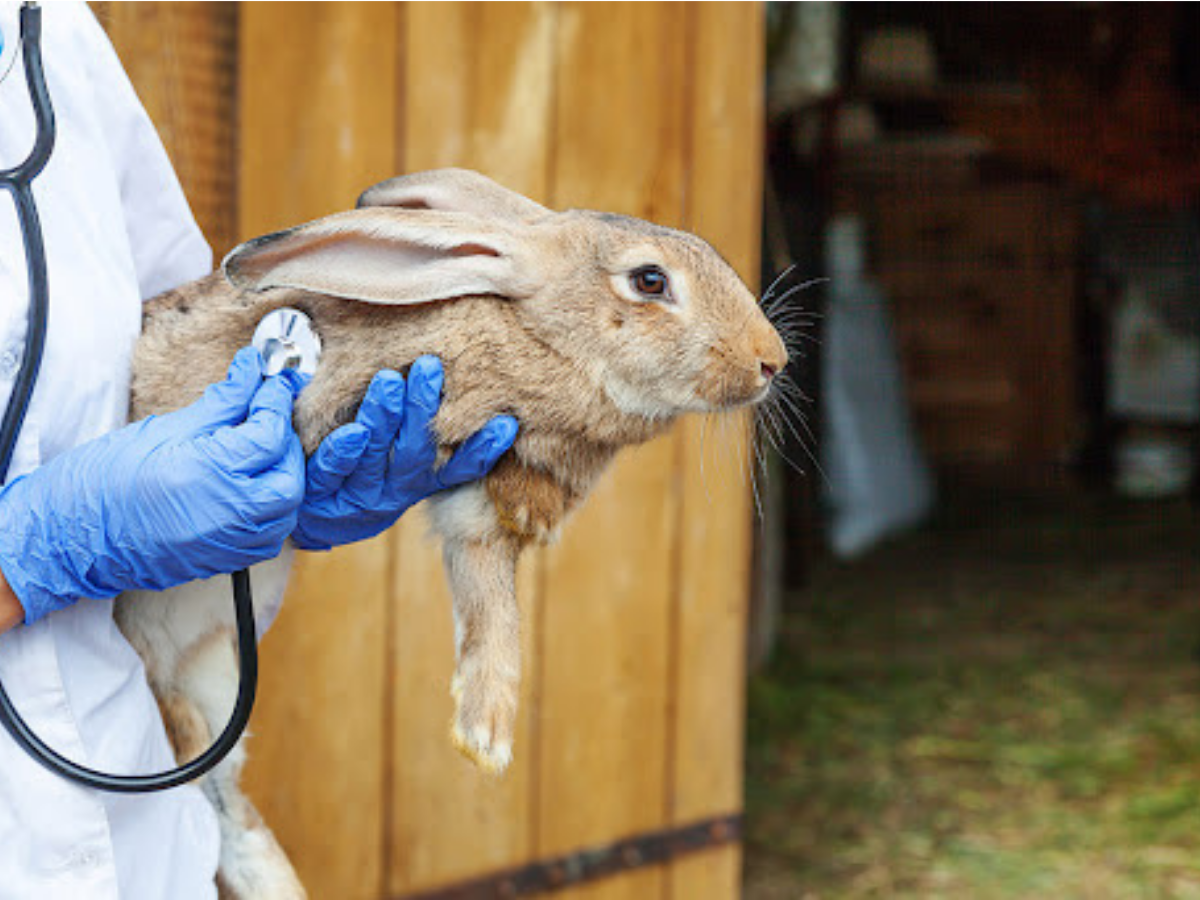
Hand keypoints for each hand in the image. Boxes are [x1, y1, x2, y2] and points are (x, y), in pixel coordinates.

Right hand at [0, 348, 305, 623]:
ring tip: (261, 447)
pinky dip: (274, 507)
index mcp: (208, 475)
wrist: (66, 538)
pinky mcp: (225, 561)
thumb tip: (252, 373)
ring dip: (284, 473)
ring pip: (287, 508)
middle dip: (286, 441)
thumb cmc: (101, 480)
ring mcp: (228, 543)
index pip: (269, 433)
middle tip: (269, 413)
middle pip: (289, 474)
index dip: (275, 400)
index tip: (273, 380)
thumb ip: (220, 403)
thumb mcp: (164, 430)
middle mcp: (226, 515)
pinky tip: (253, 485)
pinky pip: (271, 534)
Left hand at [291, 356, 516, 550]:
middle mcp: (393, 489)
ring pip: (376, 456)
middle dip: (422, 410)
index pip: (458, 467)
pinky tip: (352, 431)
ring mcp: (357, 493)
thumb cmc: (355, 464)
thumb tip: (455, 383)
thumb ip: (418, 424)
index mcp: (417, 480)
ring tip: (387, 382)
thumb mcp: (393, 452)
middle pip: (415, 454)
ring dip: (384, 418)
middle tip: (428, 368)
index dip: (482, 449)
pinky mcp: (320, 492)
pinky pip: (333, 471)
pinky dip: (343, 450)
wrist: (304, 509)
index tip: (506, 423)